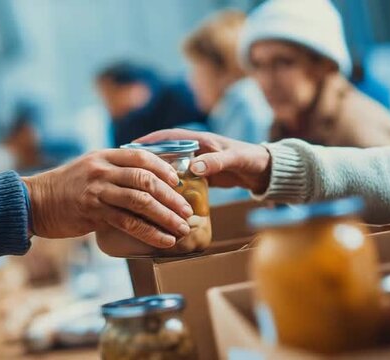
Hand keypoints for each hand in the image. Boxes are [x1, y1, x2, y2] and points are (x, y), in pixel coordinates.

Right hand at [22, 149, 193, 247]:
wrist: (32, 202)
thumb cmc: (63, 189)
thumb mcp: (87, 170)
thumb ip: (111, 172)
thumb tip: (142, 184)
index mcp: (103, 156)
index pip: (141, 156)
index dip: (164, 168)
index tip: (179, 182)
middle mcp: (102, 170)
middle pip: (146, 179)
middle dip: (171, 196)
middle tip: (187, 210)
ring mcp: (97, 190)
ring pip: (141, 201)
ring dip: (166, 216)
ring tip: (182, 228)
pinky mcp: (93, 211)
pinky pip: (129, 222)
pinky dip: (150, 232)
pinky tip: (163, 241)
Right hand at [136, 129, 271, 192]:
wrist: (264, 171)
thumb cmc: (251, 160)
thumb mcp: (234, 160)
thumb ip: (216, 162)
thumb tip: (193, 167)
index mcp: (199, 140)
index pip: (167, 136)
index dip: (149, 141)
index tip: (130, 148)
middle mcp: (194, 149)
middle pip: (163, 152)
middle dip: (145, 159)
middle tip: (125, 169)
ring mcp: (195, 162)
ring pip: (168, 167)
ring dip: (154, 174)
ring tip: (135, 184)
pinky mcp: (199, 176)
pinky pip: (178, 180)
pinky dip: (168, 186)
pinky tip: (157, 196)